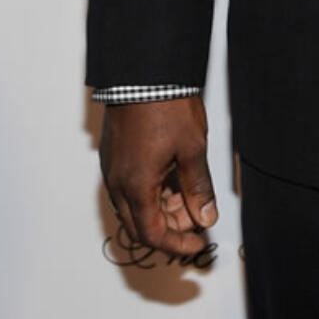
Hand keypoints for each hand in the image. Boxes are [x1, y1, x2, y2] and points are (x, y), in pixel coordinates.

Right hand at [100, 95, 216, 252]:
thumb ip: (198, 188)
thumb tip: (205, 217)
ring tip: (187, 196)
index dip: (177, 245)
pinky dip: (150, 194)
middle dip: (170, 228)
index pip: (153, 234)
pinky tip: (171, 180)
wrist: (143, 73)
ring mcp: (112, 169)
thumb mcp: (192, 149)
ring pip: (133, 207)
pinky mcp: (113, 156)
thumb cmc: (165, 107)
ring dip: (160, 210)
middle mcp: (118, 184)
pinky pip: (128, 188)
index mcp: (136, 188)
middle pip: (140, 225)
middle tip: (196, 218)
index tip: (198, 243)